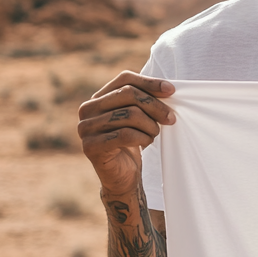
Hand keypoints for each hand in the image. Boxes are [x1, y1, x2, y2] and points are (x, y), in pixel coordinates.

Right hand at [78, 72, 174, 194]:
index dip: (149, 82)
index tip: (171, 90)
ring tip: (154, 134)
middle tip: (171, 118)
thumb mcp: (139, 117)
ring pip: (129, 115)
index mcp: (98, 97)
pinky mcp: (90, 146)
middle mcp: (87, 109)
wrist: (123, 177)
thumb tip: (168, 88)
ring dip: (150, 125)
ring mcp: (86, 128)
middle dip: (155, 105)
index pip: (124, 79)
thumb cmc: (133, 143)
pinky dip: (142, 138)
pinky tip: (146, 142)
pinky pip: (124, 135)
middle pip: (128, 94)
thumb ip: (145, 100)